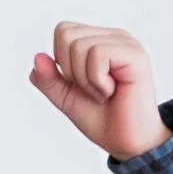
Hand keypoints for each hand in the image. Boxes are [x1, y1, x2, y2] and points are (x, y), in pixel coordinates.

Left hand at [29, 23, 163, 160]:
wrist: (127, 143)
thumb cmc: (102, 119)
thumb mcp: (65, 97)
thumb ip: (48, 79)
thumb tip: (38, 57)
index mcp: (99, 41)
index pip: (63, 30)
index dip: (61, 60)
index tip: (81, 83)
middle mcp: (113, 37)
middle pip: (66, 34)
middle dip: (70, 71)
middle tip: (93, 90)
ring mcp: (126, 43)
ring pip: (78, 45)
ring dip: (85, 80)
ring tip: (104, 93)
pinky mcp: (135, 55)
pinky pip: (97, 54)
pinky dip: (96, 81)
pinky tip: (111, 92)